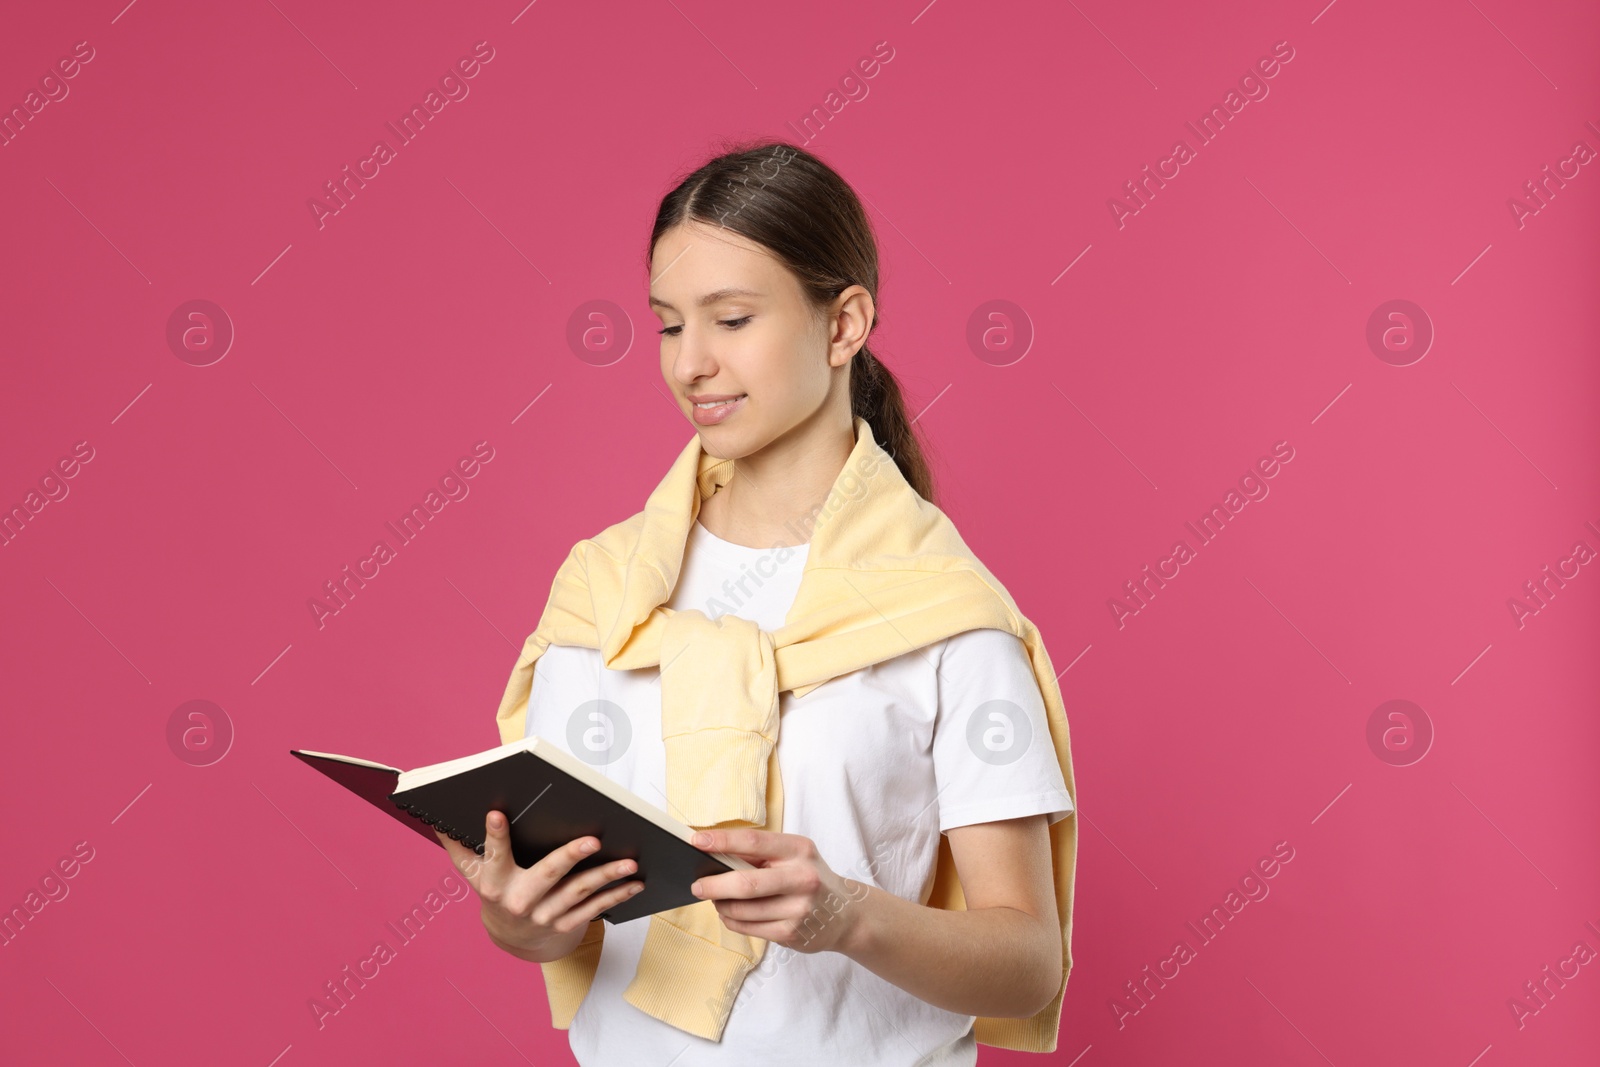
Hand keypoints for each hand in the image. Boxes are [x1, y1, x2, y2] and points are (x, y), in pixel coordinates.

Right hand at [435, 811, 643, 961]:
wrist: (511, 939)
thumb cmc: (496, 891)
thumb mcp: (474, 873)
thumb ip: (459, 846)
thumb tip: (435, 816)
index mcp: (494, 883)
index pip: (493, 855)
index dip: (494, 836)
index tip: (496, 813)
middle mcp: (519, 901)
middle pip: (546, 874)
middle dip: (569, 856)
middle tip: (592, 839)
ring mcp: (544, 915)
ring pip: (578, 892)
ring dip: (606, 877)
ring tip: (629, 861)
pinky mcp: (565, 925)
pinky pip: (594, 909)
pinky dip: (616, 895)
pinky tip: (635, 882)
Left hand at [688, 829, 867, 954]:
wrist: (845, 914)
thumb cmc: (809, 877)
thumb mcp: (794, 854)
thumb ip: (761, 853)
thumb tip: (713, 854)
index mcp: (799, 849)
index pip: (754, 841)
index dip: (722, 841)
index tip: (696, 840)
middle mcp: (802, 878)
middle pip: (746, 883)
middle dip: (714, 885)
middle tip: (696, 885)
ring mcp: (797, 909)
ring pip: (743, 910)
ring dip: (721, 905)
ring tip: (715, 898)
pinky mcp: (791, 933)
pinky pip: (748, 928)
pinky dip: (731, 920)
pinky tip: (729, 913)